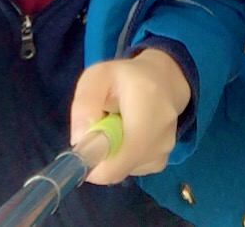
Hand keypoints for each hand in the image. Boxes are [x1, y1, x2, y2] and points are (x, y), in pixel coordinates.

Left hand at [69, 48, 190, 184]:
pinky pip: (130, 169)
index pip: (122, 157)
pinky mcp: (160, 162)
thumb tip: (79, 139)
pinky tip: (128, 135)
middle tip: (100, 126)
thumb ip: (85, 102)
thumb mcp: (98, 75)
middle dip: (100, 155)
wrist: (164, 80)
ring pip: (122, 169)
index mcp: (147, 108)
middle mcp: (161, 134)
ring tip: (118, 126)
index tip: (84, 147)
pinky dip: (122, 157)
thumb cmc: (126, 76)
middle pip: (118, 167)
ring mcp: (164, 151)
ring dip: (111, 154)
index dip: (96, 163)